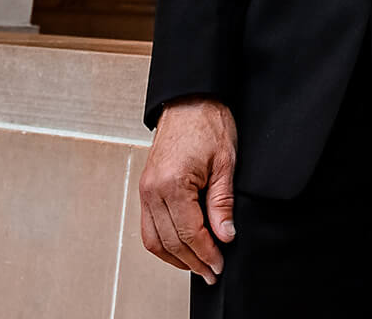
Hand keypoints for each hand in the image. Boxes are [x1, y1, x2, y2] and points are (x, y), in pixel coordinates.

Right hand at [138, 96, 237, 281]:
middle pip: (170, 241)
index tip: (219, 265)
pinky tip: (181, 248)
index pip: (189, 232)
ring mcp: (146, 189)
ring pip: (154, 240)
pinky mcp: (146, 188)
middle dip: (193, 261)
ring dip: (175, 258)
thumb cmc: (208, 122)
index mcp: (173, 183)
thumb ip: (222, 202)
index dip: (206, 253)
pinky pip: (149, 226)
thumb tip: (224, 235)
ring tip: (197, 266)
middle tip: (212, 272)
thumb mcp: (226, 162)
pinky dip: (164, 243)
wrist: (189, 99)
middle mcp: (153, 190)